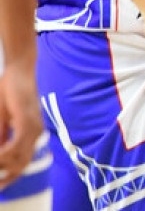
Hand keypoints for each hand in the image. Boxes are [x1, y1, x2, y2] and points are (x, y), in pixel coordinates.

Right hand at [0, 60, 41, 187]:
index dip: (9, 177)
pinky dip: (4, 153)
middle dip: (4, 176)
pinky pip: (16, 144)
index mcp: (32, 134)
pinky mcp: (26, 120)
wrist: (19, 71)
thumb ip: (1, 136)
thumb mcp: (2, 120)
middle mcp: (36, 133)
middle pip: (21, 165)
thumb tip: (0, 153)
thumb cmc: (8, 93)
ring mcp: (33, 127)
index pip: (23, 163)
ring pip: (18, 158)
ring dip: (1, 164)